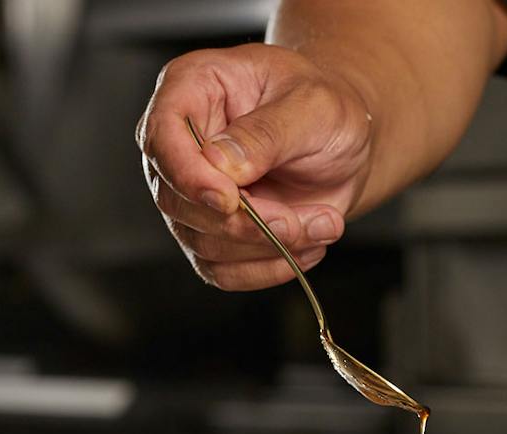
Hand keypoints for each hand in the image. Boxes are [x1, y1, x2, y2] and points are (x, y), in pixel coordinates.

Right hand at [136, 43, 372, 290]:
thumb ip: (264, 133)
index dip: (189, 176)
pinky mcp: (213, 236)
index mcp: (191, 88)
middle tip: (296, 220)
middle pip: (178, 202)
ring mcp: (192, 196)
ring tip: (320, 226)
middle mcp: (181, 145)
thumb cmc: (324, 107)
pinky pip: (223, 271)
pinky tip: (306, 248)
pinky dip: (267, 269)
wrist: (344, 144)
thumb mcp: (311, 106)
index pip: (162, 137)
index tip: (229, 199)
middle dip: (243, 223)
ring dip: (266, 247)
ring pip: (203, 244)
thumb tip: (220, 164)